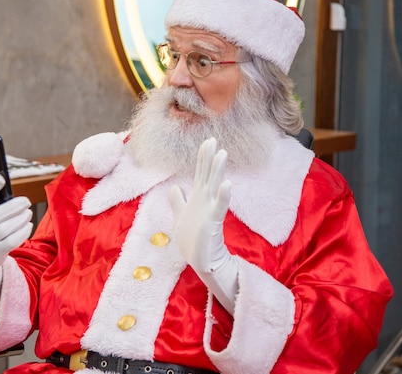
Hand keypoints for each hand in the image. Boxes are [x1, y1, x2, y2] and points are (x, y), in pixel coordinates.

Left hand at [169, 138, 237, 313]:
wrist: (202, 261)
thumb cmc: (192, 240)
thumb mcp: (180, 217)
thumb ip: (177, 202)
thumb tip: (175, 187)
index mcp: (197, 198)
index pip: (201, 173)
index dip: (203, 157)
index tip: (208, 141)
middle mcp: (205, 200)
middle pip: (207, 175)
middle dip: (210, 158)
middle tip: (213, 139)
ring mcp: (210, 210)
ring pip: (214, 186)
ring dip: (218, 171)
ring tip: (222, 154)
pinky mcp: (213, 222)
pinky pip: (219, 207)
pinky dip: (223, 195)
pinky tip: (227, 184)